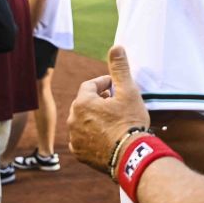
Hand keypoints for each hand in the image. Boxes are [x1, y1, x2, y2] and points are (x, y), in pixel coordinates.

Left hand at [67, 45, 150, 172]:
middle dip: (98, 100)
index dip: (104, 83)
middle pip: (84, 103)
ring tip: (111, 120)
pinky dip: (91, 135)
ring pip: (82, 121)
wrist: (130, 156)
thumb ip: (119, 68)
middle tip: (114, 103)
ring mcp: (75, 138)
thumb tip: (116, 46)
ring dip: (94, 118)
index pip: (90, 85)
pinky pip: (82, 139)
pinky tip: (105, 136)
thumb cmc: (129, 121)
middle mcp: (73, 119)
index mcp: (82, 102)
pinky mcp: (79, 153)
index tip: (115, 86)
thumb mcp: (128, 91)